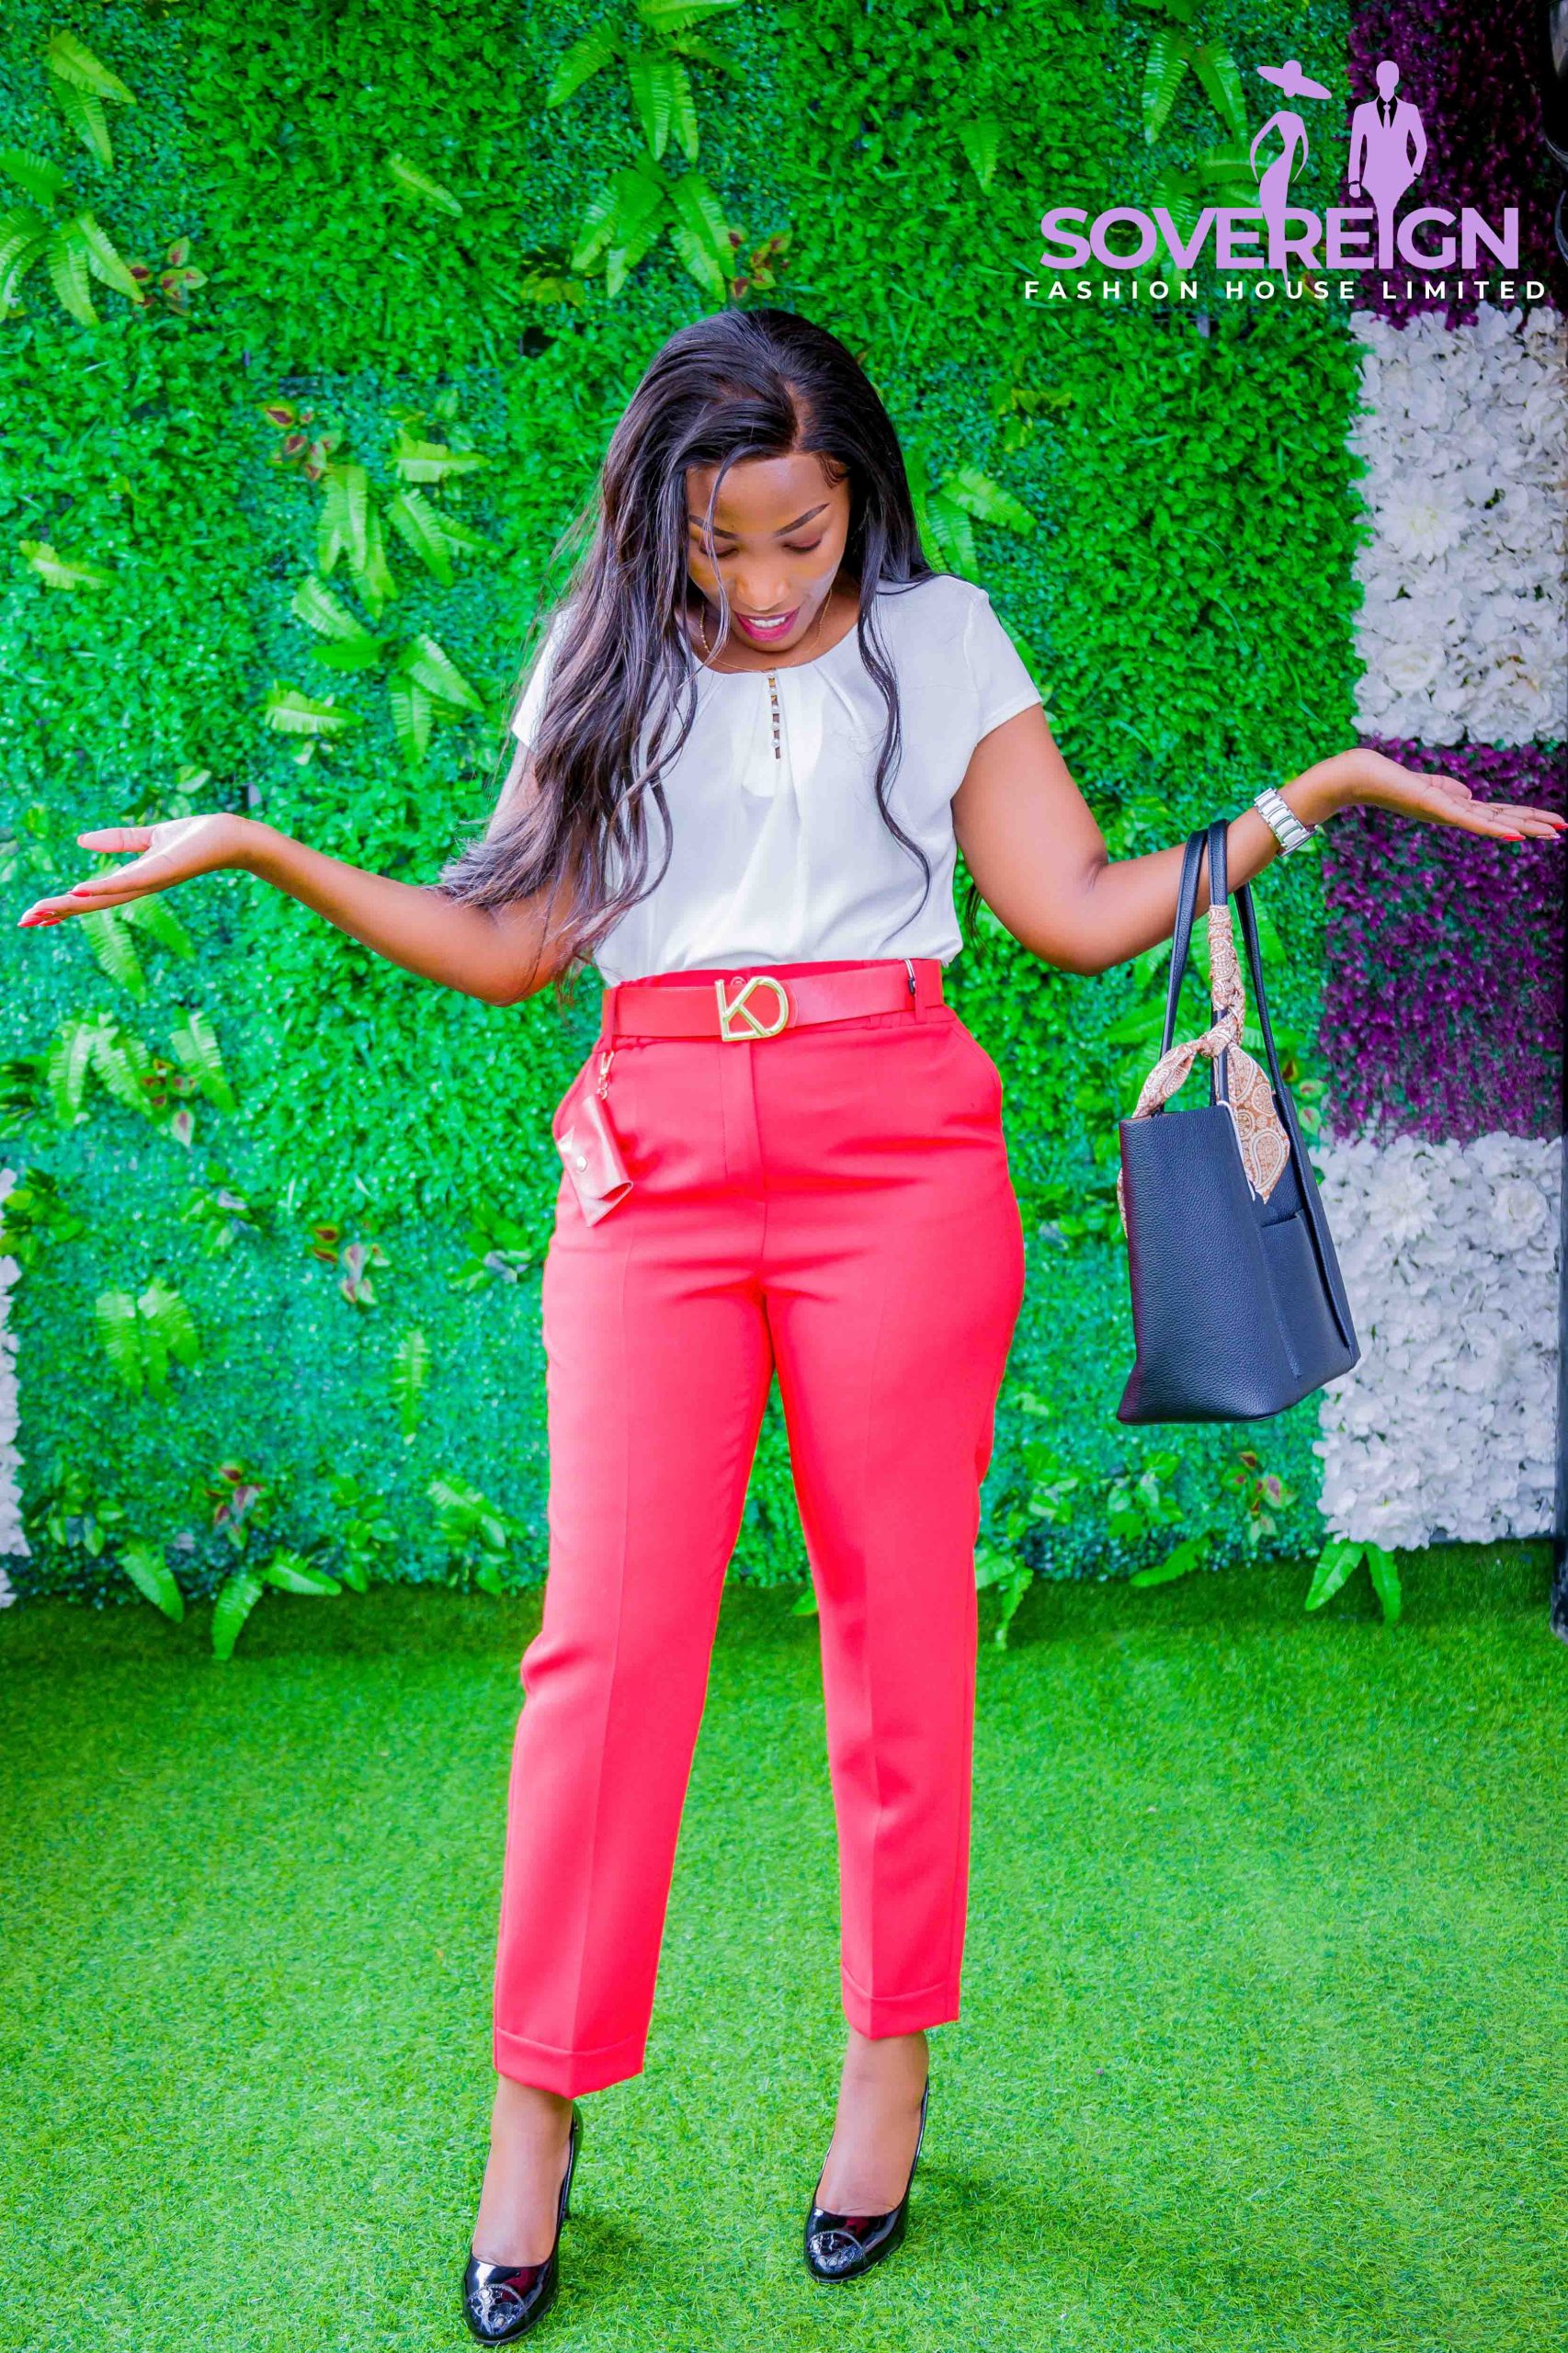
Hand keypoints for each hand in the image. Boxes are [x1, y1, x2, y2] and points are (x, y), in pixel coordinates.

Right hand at [17, 813, 256, 926]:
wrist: (231, 837)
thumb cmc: (196, 837)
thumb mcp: (149, 836)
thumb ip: (118, 840)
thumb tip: (81, 842)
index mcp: (134, 879)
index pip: (91, 897)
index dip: (63, 906)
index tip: (35, 916)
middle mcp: (140, 887)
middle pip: (91, 904)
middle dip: (57, 912)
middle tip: (24, 921)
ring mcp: (150, 882)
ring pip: (103, 898)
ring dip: (70, 905)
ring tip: (42, 910)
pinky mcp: (162, 871)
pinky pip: (128, 881)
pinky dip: (103, 886)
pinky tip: (78, 890)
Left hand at [1342, 748, 1565, 844]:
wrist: (1357, 777)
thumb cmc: (1386, 779)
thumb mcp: (1426, 784)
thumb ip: (1448, 789)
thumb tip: (1470, 795)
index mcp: (1453, 808)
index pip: (1495, 813)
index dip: (1523, 817)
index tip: (1549, 823)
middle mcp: (1452, 814)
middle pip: (1501, 819)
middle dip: (1533, 824)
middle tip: (1562, 831)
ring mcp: (1445, 812)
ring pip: (1492, 822)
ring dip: (1523, 827)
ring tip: (1551, 833)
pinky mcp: (1434, 806)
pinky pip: (1468, 820)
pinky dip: (1491, 828)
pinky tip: (1513, 835)